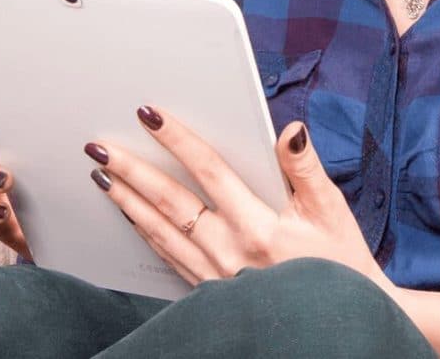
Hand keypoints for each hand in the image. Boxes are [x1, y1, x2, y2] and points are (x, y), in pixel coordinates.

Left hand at [86, 106, 393, 294]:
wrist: (341, 324)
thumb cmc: (340, 265)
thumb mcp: (332, 213)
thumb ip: (305, 168)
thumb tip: (289, 129)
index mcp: (260, 227)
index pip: (209, 171)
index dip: (177, 140)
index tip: (149, 115)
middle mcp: (230, 252)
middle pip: (169, 202)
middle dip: (130, 171)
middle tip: (98, 147)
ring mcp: (215, 276)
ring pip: (160, 231)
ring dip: (126, 200)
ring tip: (101, 174)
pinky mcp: (209, 293)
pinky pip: (167, 256)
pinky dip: (144, 232)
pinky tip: (128, 213)